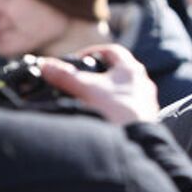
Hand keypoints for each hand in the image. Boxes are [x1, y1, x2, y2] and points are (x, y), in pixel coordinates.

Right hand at [40, 44, 159, 125]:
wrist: (135, 141)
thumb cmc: (117, 111)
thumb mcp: (86, 89)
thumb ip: (65, 76)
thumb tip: (46, 65)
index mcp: (131, 69)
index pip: (112, 51)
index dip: (92, 51)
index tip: (78, 59)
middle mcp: (142, 83)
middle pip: (118, 71)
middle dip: (98, 75)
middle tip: (82, 81)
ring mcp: (145, 101)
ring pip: (123, 91)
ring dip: (106, 93)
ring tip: (89, 100)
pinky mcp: (145, 118)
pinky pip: (127, 108)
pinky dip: (113, 109)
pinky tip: (103, 117)